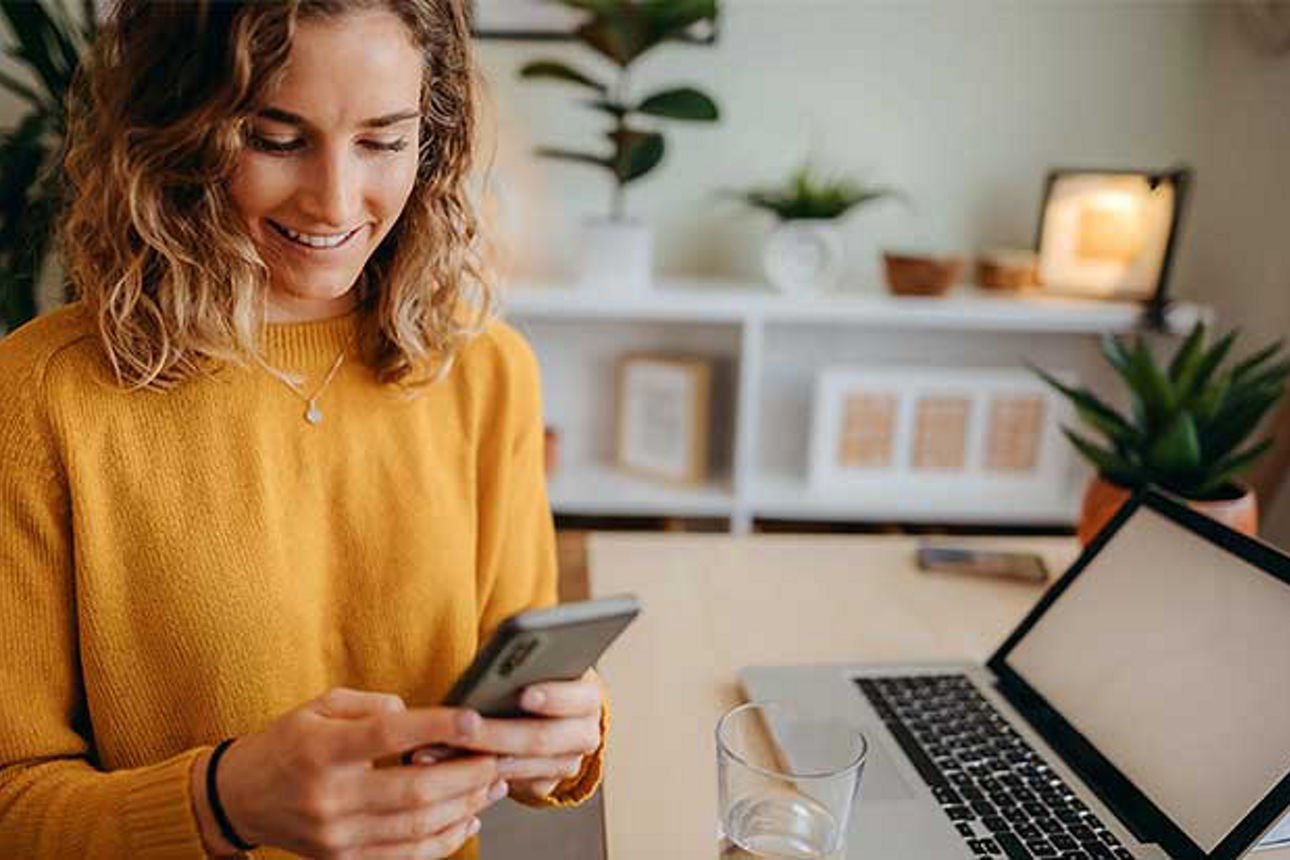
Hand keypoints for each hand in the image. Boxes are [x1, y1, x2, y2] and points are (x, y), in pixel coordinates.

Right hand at [192, 688, 507, 859]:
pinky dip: (444, 840)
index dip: (436, 727)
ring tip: (494, 785)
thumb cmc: (289, 743)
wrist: (241, 798)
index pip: (388, 737)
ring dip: (465, 807)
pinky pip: (406, 856)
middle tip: (498, 757)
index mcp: (321, 750)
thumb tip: (418, 715)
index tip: (475, 719)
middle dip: (466, 775)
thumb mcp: (320, 707)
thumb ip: (371, 706)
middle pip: (412, 792)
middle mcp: (330, 798)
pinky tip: (468, 819)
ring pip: (416, 828)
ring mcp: (337, 836)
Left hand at [454, 669, 603, 800]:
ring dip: (478, 759)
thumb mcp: (541, 665)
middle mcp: (585, 733)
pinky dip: (478, 776)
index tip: (524, 693)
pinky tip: (448, 765)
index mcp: (589, 697)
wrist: (548, 710)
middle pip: (542, 738)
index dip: (552, 697)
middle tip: (466, 725)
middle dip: (499, 733)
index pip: (577, 698)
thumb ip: (526, 664)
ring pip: (522, 767)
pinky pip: (510, 785)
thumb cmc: (537, 677)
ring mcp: (567, 763)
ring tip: (442, 747)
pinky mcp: (544, 785)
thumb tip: (498, 660)